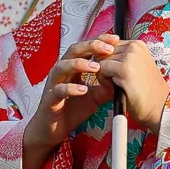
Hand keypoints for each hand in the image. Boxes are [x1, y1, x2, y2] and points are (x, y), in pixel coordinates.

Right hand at [24, 38, 115, 156]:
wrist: (55, 129)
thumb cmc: (72, 109)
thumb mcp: (94, 96)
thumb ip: (105, 86)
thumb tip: (120, 78)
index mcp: (72, 68)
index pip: (85, 48)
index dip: (98, 41)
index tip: (115, 39)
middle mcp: (61, 72)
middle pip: (73, 51)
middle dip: (91, 47)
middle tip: (108, 48)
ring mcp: (54, 84)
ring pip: (62, 67)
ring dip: (79, 64)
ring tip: (95, 66)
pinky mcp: (49, 99)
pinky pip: (58, 91)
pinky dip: (70, 89)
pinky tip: (83, 89)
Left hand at [98, 39, 167, 129]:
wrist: (158, 106)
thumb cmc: (145, 90)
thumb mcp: (134, 67)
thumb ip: (119, 58)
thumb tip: (97, 55)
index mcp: (137, 45)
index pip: (108, 45)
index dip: (109, 61)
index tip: (120, 73)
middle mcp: (133, 47)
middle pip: (102, 53)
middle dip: (106, 67)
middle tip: (120, 81)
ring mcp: (129, 57)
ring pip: (100, 61)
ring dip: (105, 75)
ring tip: (120, 84)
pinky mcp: (124, 69)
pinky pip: (101, 70)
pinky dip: (105, 81)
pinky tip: (118, 87)